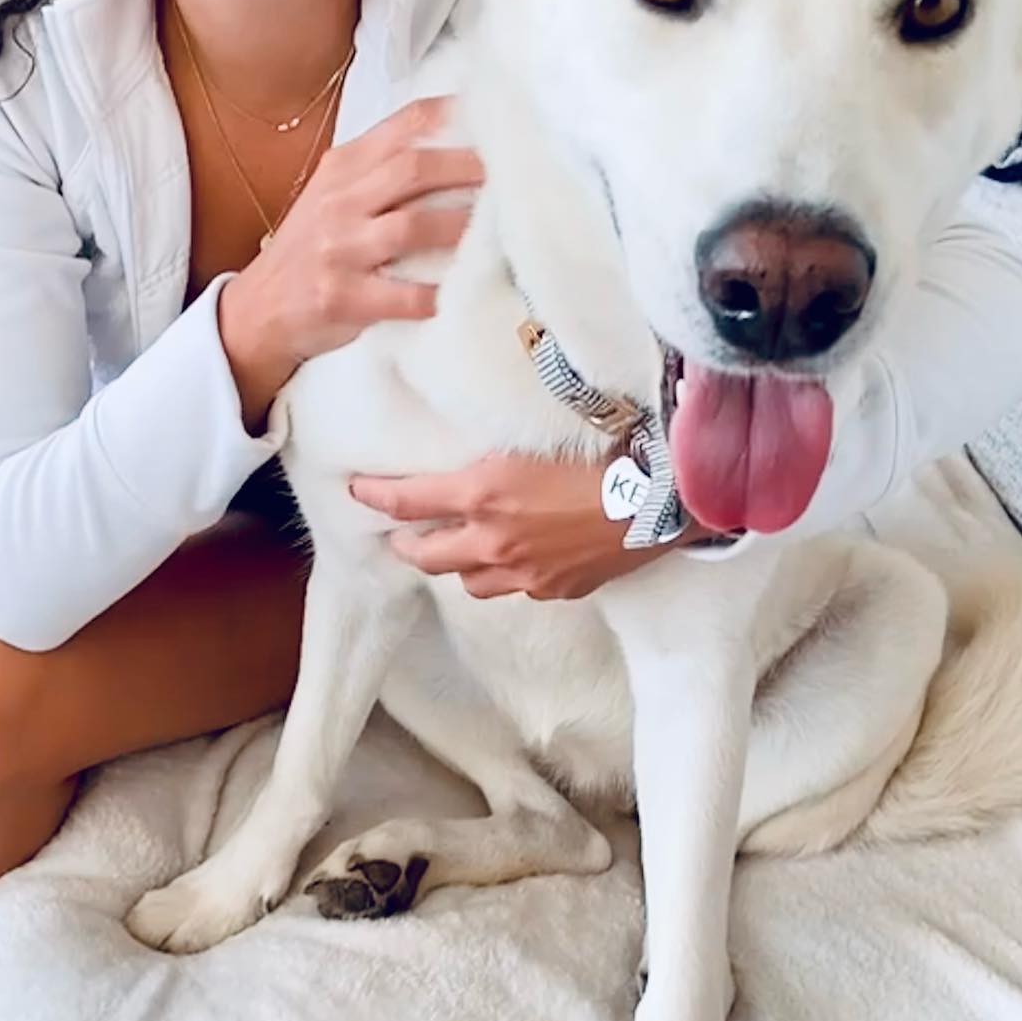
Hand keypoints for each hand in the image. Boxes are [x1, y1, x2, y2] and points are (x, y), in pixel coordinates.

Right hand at [218, 97, 482, 428]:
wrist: (261, 307)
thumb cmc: (313, 248)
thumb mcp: (336, 193)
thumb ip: (383, 169)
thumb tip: (457, 145)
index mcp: (344, 167)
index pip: (405, 125)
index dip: (454, 117)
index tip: (495, 118)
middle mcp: (340, 201)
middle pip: (413, 169)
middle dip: (469, 168)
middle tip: (511, 176)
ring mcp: (339, 249)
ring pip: (412, 227)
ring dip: (462, 228)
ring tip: (499, 231)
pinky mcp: (342, 297)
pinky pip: (403, 294)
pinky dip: (437, 294)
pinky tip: (461, 292)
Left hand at [349, 451, 688, 600]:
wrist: (663, 496)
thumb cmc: (606, 450)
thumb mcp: (538, 435)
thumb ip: (498, 446)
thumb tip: (478, 430)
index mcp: (484, 493)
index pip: (409, 500)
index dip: (377, 495)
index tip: (358, 490)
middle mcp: (495, 540)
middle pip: (428, 556)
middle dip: (407, 546)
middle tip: (399, 537)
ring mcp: (526, 573)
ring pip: (470, 582)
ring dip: (459, 565)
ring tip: (460, 550)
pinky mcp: (557, 590)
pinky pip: (517, 589)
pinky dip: (508, 575)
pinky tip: (521, 557)